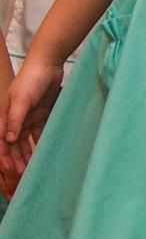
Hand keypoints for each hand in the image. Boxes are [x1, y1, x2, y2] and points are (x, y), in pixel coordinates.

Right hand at [0, 56, 61, 180]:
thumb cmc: (31, 80)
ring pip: (24, 141)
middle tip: (23, 174)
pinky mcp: (39, 114)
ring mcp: (27, 117)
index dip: (5, 156)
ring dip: (26, 154)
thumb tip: (9, 139)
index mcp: (5, 116)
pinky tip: (41, 153)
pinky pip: (37, 133)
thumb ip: (14, 119)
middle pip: (13, 144)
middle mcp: (14, 119)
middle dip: (16, 159)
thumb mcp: (21, 100)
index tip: (11, 169)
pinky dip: (38, 143)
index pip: (2, 141)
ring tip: (31, 168)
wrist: (47, 64)